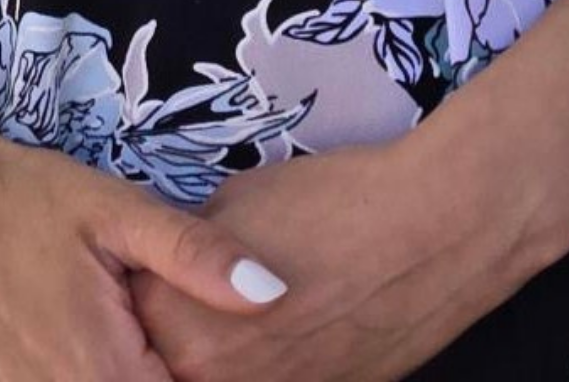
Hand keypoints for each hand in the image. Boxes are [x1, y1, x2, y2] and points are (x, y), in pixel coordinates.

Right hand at [0, 127, 298, 381]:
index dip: (206, 377)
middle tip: (151, 332)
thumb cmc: (25, 198)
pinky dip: (66, 377)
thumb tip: (274, 292)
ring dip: (112, 377)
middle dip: (160, 375)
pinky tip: (68, 342)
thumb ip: (197, 258)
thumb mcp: (118, 213)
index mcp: (102, 369)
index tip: (209, 350)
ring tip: (114, 335)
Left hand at [125, 136, 530, 381]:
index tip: (168, 263)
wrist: (436, 230)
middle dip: (185, 321)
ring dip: (231, 344)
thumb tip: (172, 274)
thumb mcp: (227, 207)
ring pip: (225, 370)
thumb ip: (184, 254)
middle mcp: (216, 379)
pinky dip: (273, 358)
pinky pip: (274, 378)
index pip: (132, 316)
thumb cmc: (331, 204)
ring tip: (265, 306)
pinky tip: (303, 320)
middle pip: (173, 354)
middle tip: (218, 286)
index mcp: (179, 327)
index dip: (154, 282)